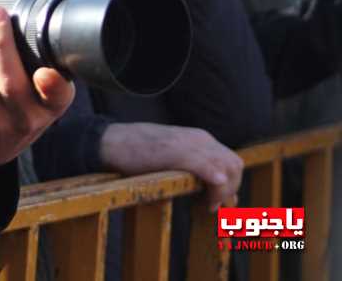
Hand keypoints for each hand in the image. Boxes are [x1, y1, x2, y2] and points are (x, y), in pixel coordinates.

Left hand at [0, 0, 74, 186]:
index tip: (46, 71)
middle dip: (0, 41)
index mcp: (49, 109)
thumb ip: (49, 71)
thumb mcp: (46, 98)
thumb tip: (41, 21)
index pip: (56, 99)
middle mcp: (21, 119)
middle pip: (9, 80)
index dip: (52, 87)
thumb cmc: (20, 110)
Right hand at [98, 123, 242, 211]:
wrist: (112, 141)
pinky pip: (204, 165)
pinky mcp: (175, 152)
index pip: (231, 161)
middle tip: (215, 207)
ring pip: (225, 166)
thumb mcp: (170, 156)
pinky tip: (212, 191)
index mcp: (199, 138)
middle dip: (231, 189)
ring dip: (223, 190)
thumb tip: (210, 190)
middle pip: (234, 165)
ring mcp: (188, 144)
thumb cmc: (137, 151)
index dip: (232, 185)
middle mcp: (199, 139)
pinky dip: (214, 178)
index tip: (222, 203)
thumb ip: (192, 168)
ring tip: (207, 205)